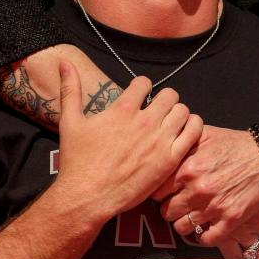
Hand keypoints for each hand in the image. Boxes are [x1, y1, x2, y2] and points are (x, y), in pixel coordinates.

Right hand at [53, 62, 201, 223]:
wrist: (88, 196)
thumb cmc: (77, 160)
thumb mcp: (69, 121)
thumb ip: (70, 89)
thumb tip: (63, 62)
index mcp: (122, 109)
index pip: (144, 82)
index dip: (141, 87)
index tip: (138, 97)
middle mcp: (144, 121)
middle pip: (169, 94)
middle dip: (163, 99)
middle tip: (156, 111)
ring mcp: (159, 141)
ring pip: (183, 111)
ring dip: (177, 113)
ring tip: (168, 123)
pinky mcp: (170, 159)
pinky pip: (194, 132)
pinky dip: (192, 128)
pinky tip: (181, 133)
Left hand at [154, 125, 258, 244]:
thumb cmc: (233, 143)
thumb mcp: (202, 133)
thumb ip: (179, 139)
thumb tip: (160, 139)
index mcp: (186, 168)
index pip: (155, 191)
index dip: (158, 192)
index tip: (164, 192)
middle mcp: (197, 189)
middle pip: (165, 212)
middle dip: (168, 208)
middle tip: (175, 204)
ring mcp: (214, 206)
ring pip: (182, 228)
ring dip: (183, 223)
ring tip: (188, 216)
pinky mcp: (231, 219)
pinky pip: (207, 239)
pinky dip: (203, 236)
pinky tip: (204, 227)